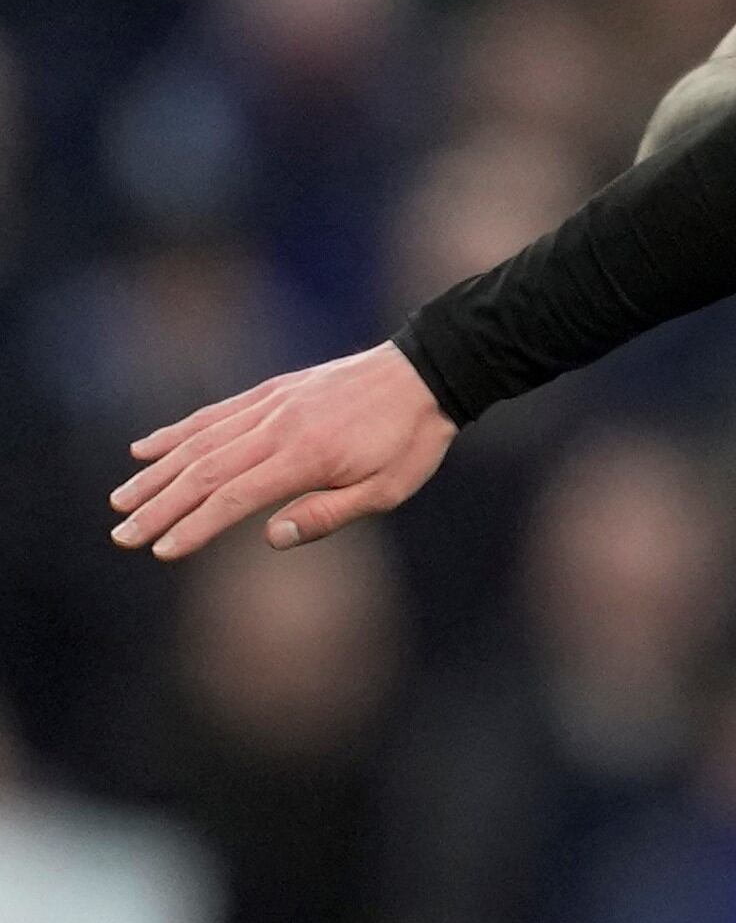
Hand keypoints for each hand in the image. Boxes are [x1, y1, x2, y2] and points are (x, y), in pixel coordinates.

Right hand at [111, 343, 456, 559]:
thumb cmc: (411, 440)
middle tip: (120, 536)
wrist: (427, 372)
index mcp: (305, 457)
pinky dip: (177, 431)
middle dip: (158, 506)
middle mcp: (278, 427)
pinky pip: (215, 412)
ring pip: (200, 440)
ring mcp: (271, 404)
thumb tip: (270, 537)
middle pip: (204, 471)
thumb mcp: (388, 490)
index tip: (160, 550)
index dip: (193, 527)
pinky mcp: (272, 390)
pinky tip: (144, 447)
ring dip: (156, 472)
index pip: (233, 497)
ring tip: (120, 501)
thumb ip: (328, 514)